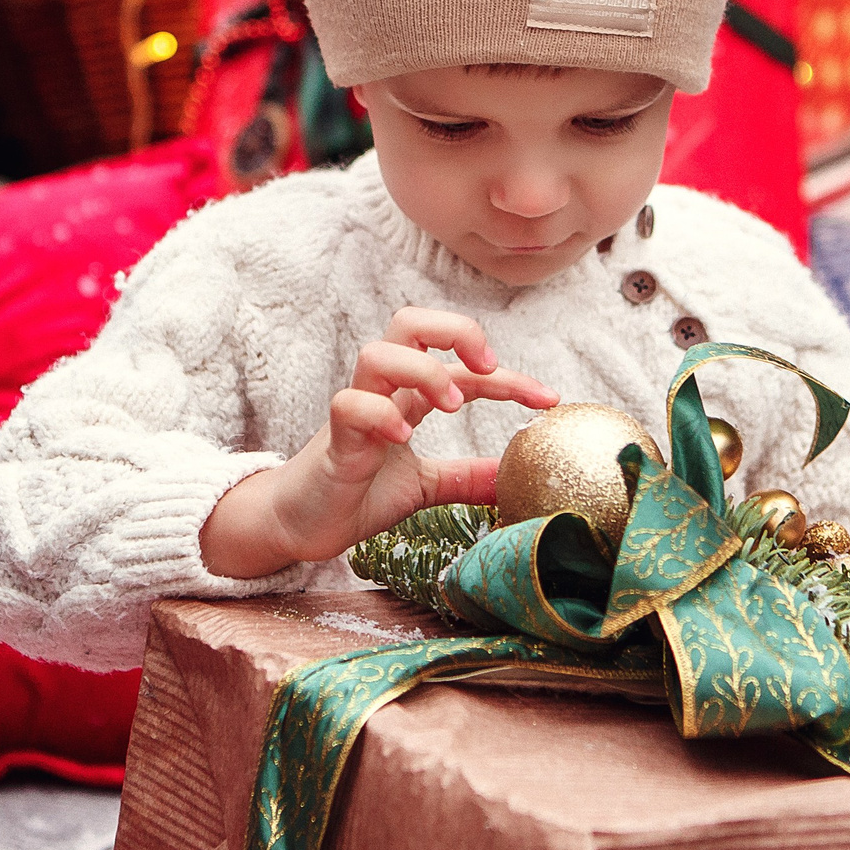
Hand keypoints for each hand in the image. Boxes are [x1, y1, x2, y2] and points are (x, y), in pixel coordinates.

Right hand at [201, 308, 556, 578]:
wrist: (300, 527)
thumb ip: (465, 477)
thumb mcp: (425, 486)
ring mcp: (354, 411)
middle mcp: (381, 392)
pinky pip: (349, 405)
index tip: (549, 400)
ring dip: (423, 370)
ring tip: (451, 405)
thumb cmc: (356, 495)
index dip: (509, 377)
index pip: (462, 365)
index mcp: (405, 397)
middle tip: (487, 365)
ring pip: (377, 352)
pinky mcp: (332, 439)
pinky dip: (379, 412)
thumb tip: (514, 479)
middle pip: (410, 323)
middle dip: (455, 329)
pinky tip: (402, 436)